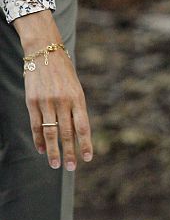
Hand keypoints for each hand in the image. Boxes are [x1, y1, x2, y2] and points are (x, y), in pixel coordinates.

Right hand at [14, 11, 92, 170]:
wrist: (44, 50)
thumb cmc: (64, 73)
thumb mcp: (76, 89)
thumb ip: (76, 110)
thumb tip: (77, 134)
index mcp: (77, 99)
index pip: (83, 127)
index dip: (86, 144)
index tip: (88, 158)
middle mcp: (63, 101)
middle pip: (67, 133)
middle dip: (69, 152)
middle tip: (71, 168)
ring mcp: (46, 102)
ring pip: (50, 132)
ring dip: (53, 150)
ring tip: (55, 165)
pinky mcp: (32, 101)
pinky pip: (35, 125)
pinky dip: (38, 139)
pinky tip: (42, 150)